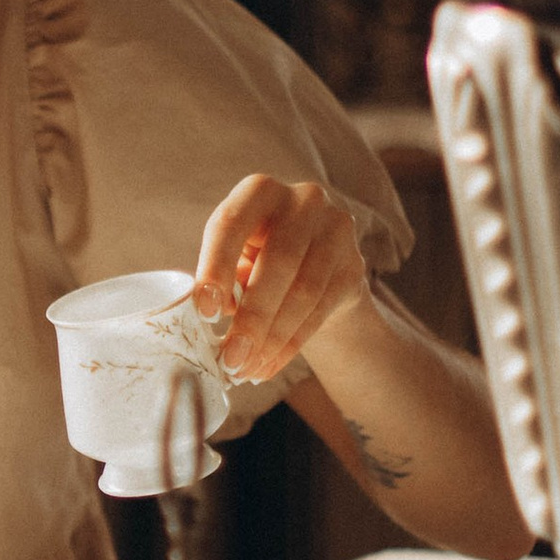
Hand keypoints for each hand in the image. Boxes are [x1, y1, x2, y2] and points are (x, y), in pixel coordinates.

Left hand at [193, 175, 372, 384]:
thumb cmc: (258, 258)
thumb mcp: (235, 255)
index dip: (216, 267)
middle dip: (252, 317)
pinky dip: (290, 344)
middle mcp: (304, 201)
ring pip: (304, 292)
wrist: (317, 266)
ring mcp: (336, 231)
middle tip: (230, 357)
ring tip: (246, 369)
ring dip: (272, 338)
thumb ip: (222, 276)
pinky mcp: (355, 266)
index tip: (205, 311)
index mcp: (260, 191)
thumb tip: (207, 316)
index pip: (232, 223)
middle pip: (278, 261)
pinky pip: (321, 311)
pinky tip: (268, 366)